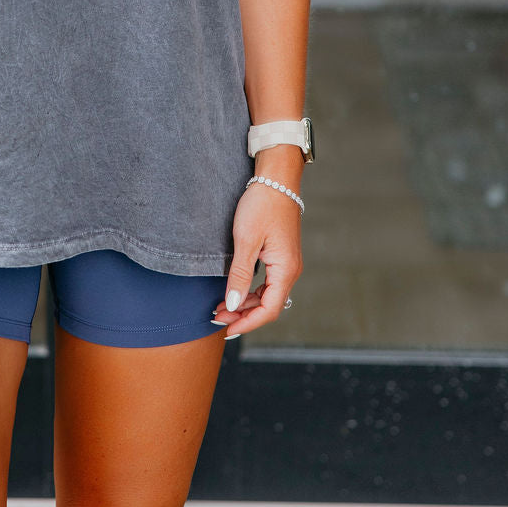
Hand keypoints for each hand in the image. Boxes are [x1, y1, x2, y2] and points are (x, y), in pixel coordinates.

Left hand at [212, 184, 301, 338]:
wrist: (275, 178)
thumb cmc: (262, 205)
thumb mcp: (246, 240)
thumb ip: (239, 275)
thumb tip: (232, 305)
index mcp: (285, 269)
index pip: (269, 310)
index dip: (247, 322)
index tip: (226, 328)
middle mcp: (290, 270)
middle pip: (269, 305)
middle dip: (243, 315)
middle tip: (217, 317)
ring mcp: (286, 262)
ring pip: (268, 295)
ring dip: (246, 303)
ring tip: (222, 307)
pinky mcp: (280, 254)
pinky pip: (268, 282)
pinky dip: (251, 291)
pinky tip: (235, 291)